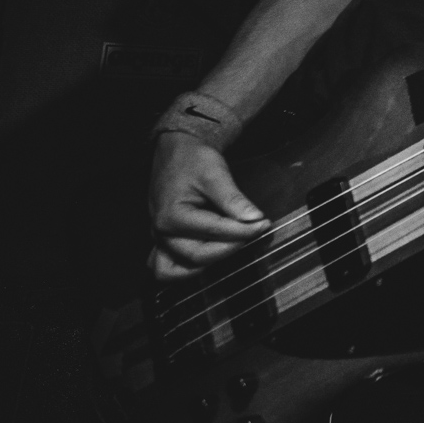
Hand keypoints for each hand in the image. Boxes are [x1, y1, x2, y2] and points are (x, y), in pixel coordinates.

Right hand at [148, 133, 270, 280]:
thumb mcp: (215, 174)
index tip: (264, 224)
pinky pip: (166, 268)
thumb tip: (255, 219)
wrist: (177, 151)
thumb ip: (233, 200)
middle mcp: (161, 232)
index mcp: (171, 216)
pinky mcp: (163, 241)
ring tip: (233, 246)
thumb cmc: (193, 160)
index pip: (214, 232)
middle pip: (198, 256)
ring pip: (180, 269)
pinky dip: (184, 271)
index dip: (243, 231)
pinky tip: (209, 260)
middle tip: (254, 232)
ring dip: (208, 264)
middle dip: (230, 247)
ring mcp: (159, 239)